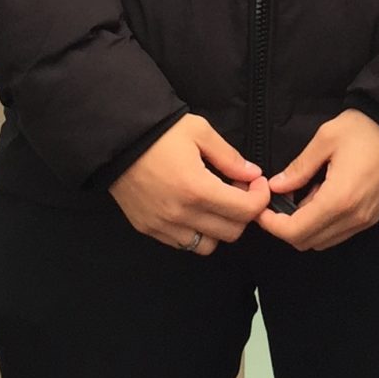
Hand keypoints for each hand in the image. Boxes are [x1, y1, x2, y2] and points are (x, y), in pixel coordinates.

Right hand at [109, 115, 269, 253]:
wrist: (117, 140)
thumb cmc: (160, 132)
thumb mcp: (200, 132)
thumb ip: (229, 157)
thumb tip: (252, 175)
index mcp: (197, 189)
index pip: (245, 211)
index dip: (260, 198)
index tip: (257, 184)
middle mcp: (181, 214)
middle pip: (232, 232)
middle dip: (244, 213)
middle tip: (238, 190)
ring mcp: (163, 225)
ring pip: (208, 245)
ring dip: (219, 227)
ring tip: (215, 204)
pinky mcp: (149, 229)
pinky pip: (183, 244)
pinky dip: (196, 233)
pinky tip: (194, 210)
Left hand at [258, 110, 378, 251]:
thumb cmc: (365, 128)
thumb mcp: (325, 139)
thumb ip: (298, 168)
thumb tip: (276, 186)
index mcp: (338, 200)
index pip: (296, 231)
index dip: (272, 225)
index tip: (261, 208)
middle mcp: (353, 218)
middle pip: (307, 242)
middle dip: (285, 227)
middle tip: (276, 202)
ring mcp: (365, 220)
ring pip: (323, 240)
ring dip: (304, 226)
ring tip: (298, 197)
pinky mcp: (373, 217)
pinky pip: (339, 232)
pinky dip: (322, 223)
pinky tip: (319, 197)